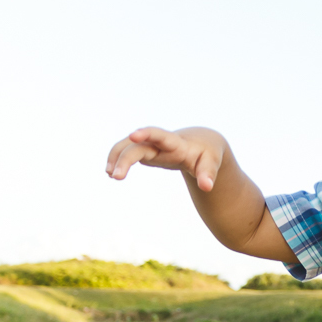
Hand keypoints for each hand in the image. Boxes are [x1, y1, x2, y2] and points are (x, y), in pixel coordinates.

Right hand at [106, 127, 226, 191]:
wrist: (201, 143)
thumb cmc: (206, 154)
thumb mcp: (211, 163)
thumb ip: (208, 174)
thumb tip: (206, 187)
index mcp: (176, 143)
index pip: (160, 135)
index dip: (147, 134)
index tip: (133, 135)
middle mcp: (159, 142)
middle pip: (138, 146)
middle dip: (125, 158)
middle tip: (115, 177)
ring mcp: (150, 145)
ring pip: (127, 146)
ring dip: (116, 157)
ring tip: (110, 175)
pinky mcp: (145, 151)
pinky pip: (127, 151)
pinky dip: (117, 160)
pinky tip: (111, 173)